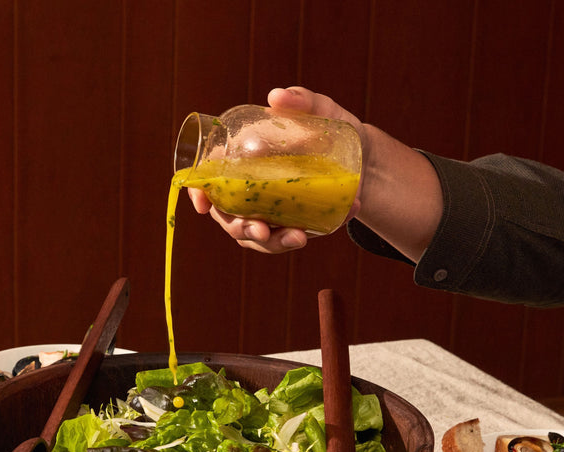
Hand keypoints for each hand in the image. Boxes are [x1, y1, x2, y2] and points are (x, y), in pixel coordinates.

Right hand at [187, 87, 363, 253]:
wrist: (364, 158)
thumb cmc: (332, 128)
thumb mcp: (322, 110)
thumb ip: (301, 100)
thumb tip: (276, 97)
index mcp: (243, 159)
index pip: (208, 178)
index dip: (199, 193)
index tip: (204, 207)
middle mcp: (250, 190)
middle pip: (229, 218)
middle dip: (243, 229)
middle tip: (264, 232)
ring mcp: (269, 212)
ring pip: (257, 238)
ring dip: (273, 243)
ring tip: (299, 237)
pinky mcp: (290, 226)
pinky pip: (287, 239)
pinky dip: (303, 238)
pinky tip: (319, 231)